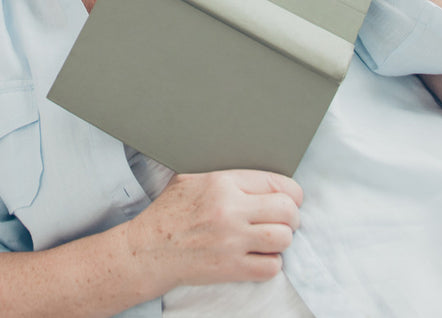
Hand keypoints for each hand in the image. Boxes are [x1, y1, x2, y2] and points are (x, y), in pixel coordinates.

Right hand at [126, 170, 301, 289]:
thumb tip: (253, 174)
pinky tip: (260, 256)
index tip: (291, 198)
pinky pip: (271, 267)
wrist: (150, 249)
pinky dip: (271, 263)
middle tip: (285, 220)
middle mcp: (231, 210)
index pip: (276, 182)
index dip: (291, 192)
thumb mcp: (191, 178)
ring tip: (272, 238)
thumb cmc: (170, 212)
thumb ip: (223, 174)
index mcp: (222, 182)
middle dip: (292, 216)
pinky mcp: (232, 268)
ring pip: (283, 238)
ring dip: (282, 240)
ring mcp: (232, 241)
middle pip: (287, 210)